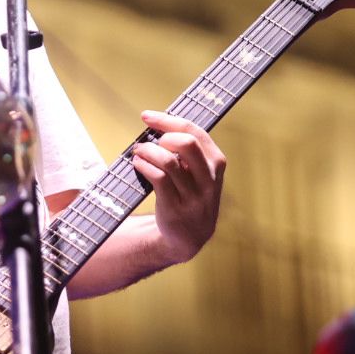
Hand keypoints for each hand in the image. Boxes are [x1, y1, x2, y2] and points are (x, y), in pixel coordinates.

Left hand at [130, 110, 226, 263]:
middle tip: (149, 140)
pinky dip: (144, 167)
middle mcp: (208, 178)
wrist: (190, 236)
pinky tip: (138, 165)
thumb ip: (189, 152)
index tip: (148, 116)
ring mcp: (193, 195)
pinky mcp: (176, 207)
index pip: (195, 132)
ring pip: (168, 161)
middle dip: (163, 135)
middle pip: (187, 143)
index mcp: (216, 163)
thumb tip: (159, 126)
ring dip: (147, 151)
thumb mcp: (201, 173)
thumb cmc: (190, 195)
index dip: (168, 120)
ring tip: (138, 151)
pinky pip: (158, 179)